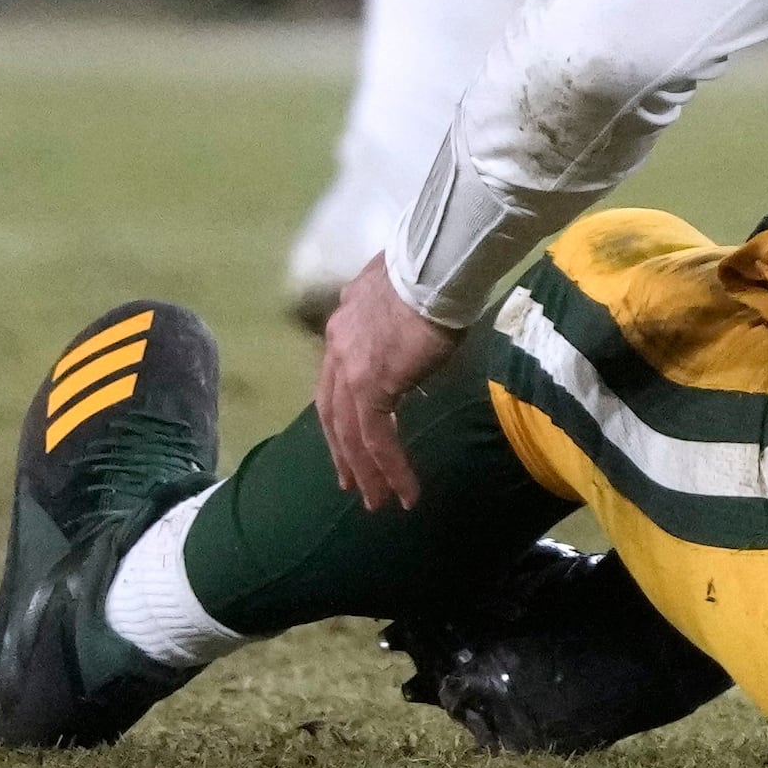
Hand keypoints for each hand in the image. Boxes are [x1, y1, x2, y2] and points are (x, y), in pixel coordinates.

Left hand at [315, 261, 462, 510]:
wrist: (436, 266)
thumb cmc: (435, 274)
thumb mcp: (404, 297)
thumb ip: (394, 321)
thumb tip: (408, 334)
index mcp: (343, 323)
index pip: (334, 380)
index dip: (340, 413)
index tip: (348, 438)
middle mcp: (336, 347)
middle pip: (331, 412)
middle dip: (341, 452)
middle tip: (350, 484)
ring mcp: (349, 367)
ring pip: (349, 432)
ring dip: (364, 471)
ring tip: (377, 501)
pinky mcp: (372, 385)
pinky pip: (375, 437)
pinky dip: (388, 467)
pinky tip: (403, 490)